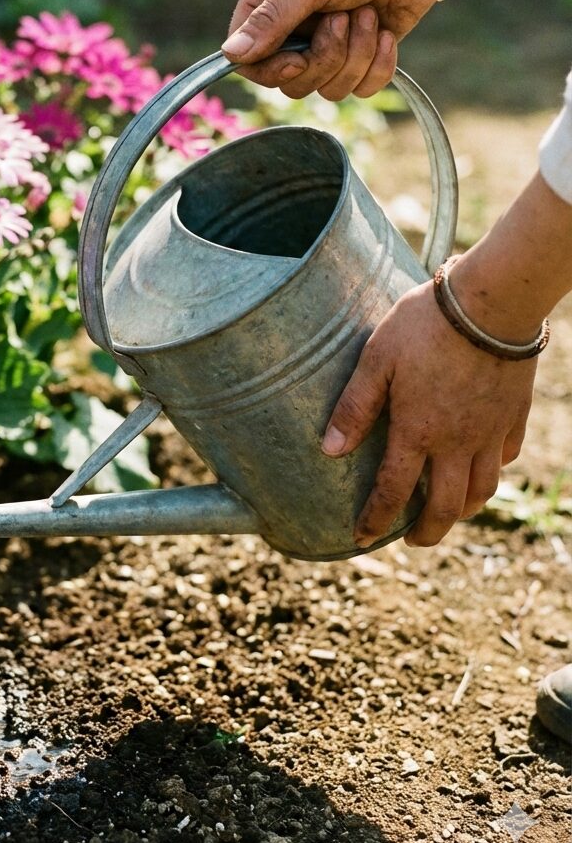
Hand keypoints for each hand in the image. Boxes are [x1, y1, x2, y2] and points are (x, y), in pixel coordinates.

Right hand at [223, 0, 445, 98]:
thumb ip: (271, 18)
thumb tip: (231, 55)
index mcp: (266, 1)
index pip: (248, 60)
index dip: (271, 71)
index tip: (298, 61)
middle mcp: (290, 28)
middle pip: (289, 82)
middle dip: (324, 58)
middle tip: (343, 18)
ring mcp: (324, 46)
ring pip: (325, 89)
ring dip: (354, 56)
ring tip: (368, 15)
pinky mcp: (357, 58)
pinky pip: (358, 90)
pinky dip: (376, 66)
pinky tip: (385, 33)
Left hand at [321, 282, 537, 547]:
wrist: (492, 301)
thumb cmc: (425, 326)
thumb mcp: (376, 360)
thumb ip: (354, 407)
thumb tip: (329, 450)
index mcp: (418, 432)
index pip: (393, 491)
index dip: (375, 521)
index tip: (362, 540)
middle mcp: (457, 442)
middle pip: (446, 507)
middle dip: (427, 532)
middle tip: (411, 541)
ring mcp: (490, 430)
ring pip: (483, 489)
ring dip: (463, 510)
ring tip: (447, 513)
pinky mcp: (514, 413)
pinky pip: (505, 456)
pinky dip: (491, 471)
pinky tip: (481, 467)